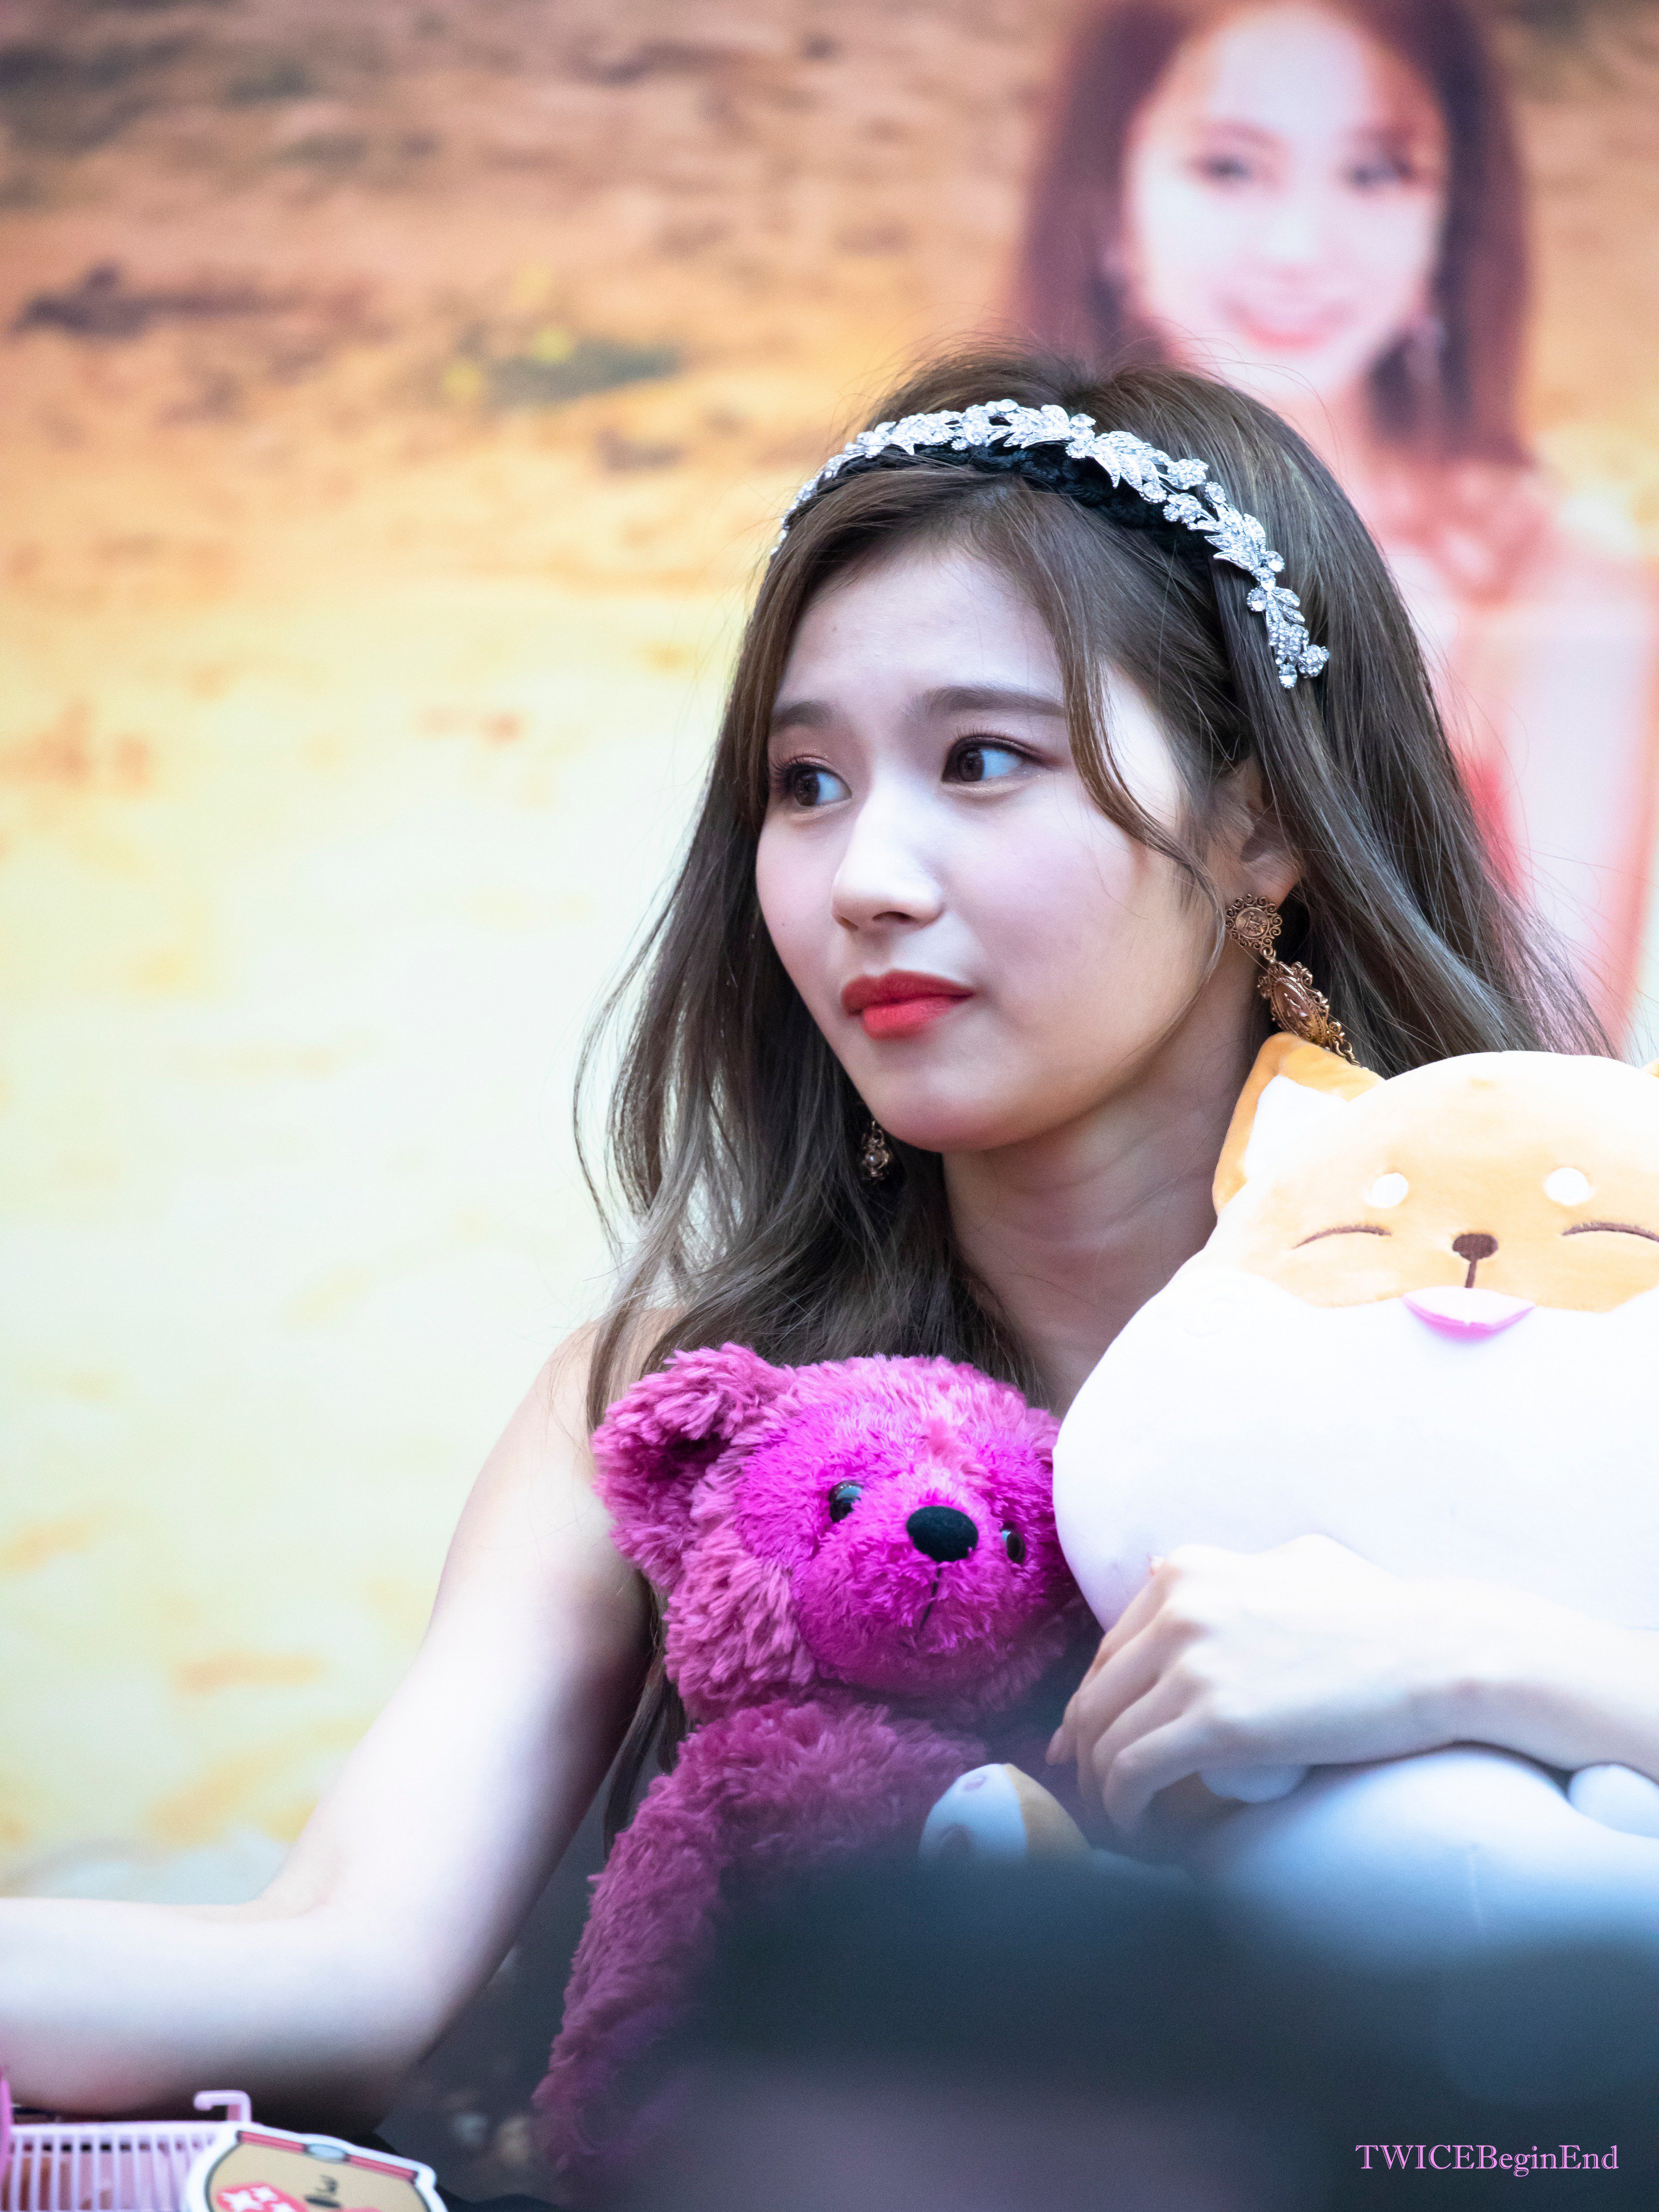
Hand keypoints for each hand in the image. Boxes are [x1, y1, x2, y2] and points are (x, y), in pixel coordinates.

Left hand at [1046, 1535, 1544, 1835]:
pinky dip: (1124, 1811)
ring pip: (1105, 1740)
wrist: (1442, 1651)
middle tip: (1099, 1796)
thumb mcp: (1296, 1563)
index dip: (1096, 1706)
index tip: (1095, 1746)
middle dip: (1087, 1753)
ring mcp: (1191, 1663)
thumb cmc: (1384, 1614)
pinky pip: (1133, 1774)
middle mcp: (1176, 1607)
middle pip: (1095, 1695)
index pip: (1110, 1651)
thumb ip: (1232, 1567)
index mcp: (1187, 1571)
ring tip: (1126, 1824)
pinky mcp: (1214, 1722)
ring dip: (1103, 1793)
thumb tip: (1160, 1567)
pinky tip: (1142, 1834)